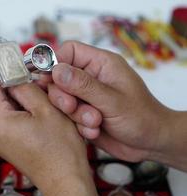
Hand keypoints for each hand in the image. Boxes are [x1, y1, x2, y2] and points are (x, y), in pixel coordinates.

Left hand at [0, 48, 97, 195]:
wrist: (65, 180)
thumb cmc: (61, 150)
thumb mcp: (47, 110)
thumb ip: (27, 89)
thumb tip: (15, 77)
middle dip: (0, 75)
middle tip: (8, 57)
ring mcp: (0, 139)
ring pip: (1, 105)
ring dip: (10, 89)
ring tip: (19, 72)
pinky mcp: (8, 142)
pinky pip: (7, 116)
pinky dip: (14, 102)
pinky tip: (25, 93)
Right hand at [41, 41, 172, 162]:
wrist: (149, 143)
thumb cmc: (141, 117)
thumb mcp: (112, 100)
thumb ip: (83, 85)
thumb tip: (56, 70)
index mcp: (101, 64)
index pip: (69, 51)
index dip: (55, 62)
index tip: (47, 79)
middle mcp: (90, 77)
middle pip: (59, 77)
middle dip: (62, 95)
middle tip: (72, 107)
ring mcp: (85, 96)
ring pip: (61, 98)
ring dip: (74, 113)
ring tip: (94, 122)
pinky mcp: (82, 112)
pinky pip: (67, 115)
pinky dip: (78, 124)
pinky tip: (94, 130)